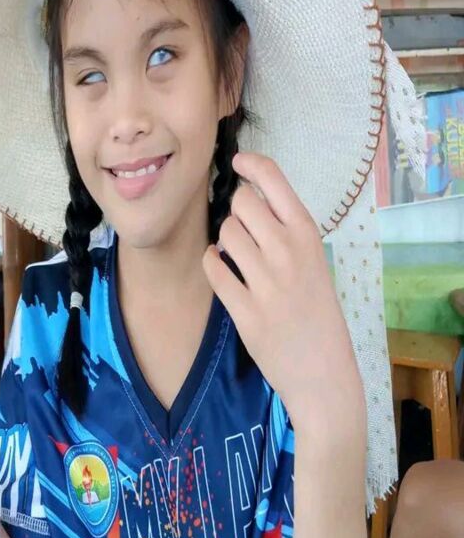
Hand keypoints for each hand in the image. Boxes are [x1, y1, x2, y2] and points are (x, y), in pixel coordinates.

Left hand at [202, 152, 363, 430]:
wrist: (325, 374)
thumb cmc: (319, 312)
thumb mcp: (315, 261)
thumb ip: (287, 230)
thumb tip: (249, 195)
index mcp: (309, 235)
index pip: (273, 179)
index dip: (250, 163)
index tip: (238, 162)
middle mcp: (287, 252)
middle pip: (240, 202)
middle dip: (236, 211)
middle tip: (244, 229)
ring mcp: (265, 282)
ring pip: (224, 233)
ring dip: (224, 240)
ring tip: (237, 255)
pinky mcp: (244, 311)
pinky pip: (212, 268)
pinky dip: (211, 263)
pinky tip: (221, 268)